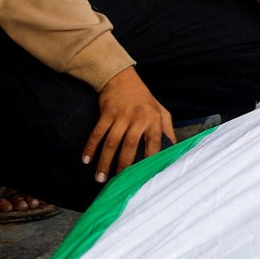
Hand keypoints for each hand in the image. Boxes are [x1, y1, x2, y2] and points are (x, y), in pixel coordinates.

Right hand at [83, 68, 174, 183]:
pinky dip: (90, 147)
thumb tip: (173, 149)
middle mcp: (139, 118)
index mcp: (155, 119)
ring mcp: (121, 115)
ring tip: (100, 177)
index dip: (149, 159)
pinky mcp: (107, 113)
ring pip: (112, 142)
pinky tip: (86, 159)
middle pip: (130, 145)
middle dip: (123, 165)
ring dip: (104, 161)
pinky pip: (97, 133)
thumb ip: (167, 129)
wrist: (122, 78)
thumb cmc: (144, 99)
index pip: (154, 142)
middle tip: (117, 180)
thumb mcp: (161, 111)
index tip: (143, 174)